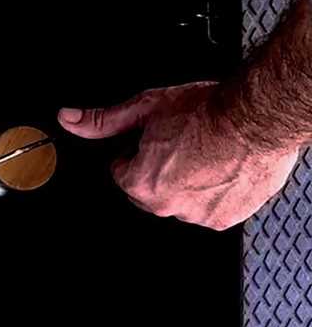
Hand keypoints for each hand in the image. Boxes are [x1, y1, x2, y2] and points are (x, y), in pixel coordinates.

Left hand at [60, 81, 307, 229]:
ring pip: (179, 200)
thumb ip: (103, 120)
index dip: (136, 153)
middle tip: (180, 146)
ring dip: (186, 183)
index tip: (155, 142)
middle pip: (148, 191)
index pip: (122, 173)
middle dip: (158, 171)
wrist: (256, 119)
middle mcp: (167, 205)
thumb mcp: (145, 108)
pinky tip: (219, 169)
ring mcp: (198, 215)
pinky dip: (212, 193)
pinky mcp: (225, 219)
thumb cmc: (207, 112)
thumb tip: (70, 119)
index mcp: (141, 183)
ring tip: (202, 155)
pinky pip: (208, 208)